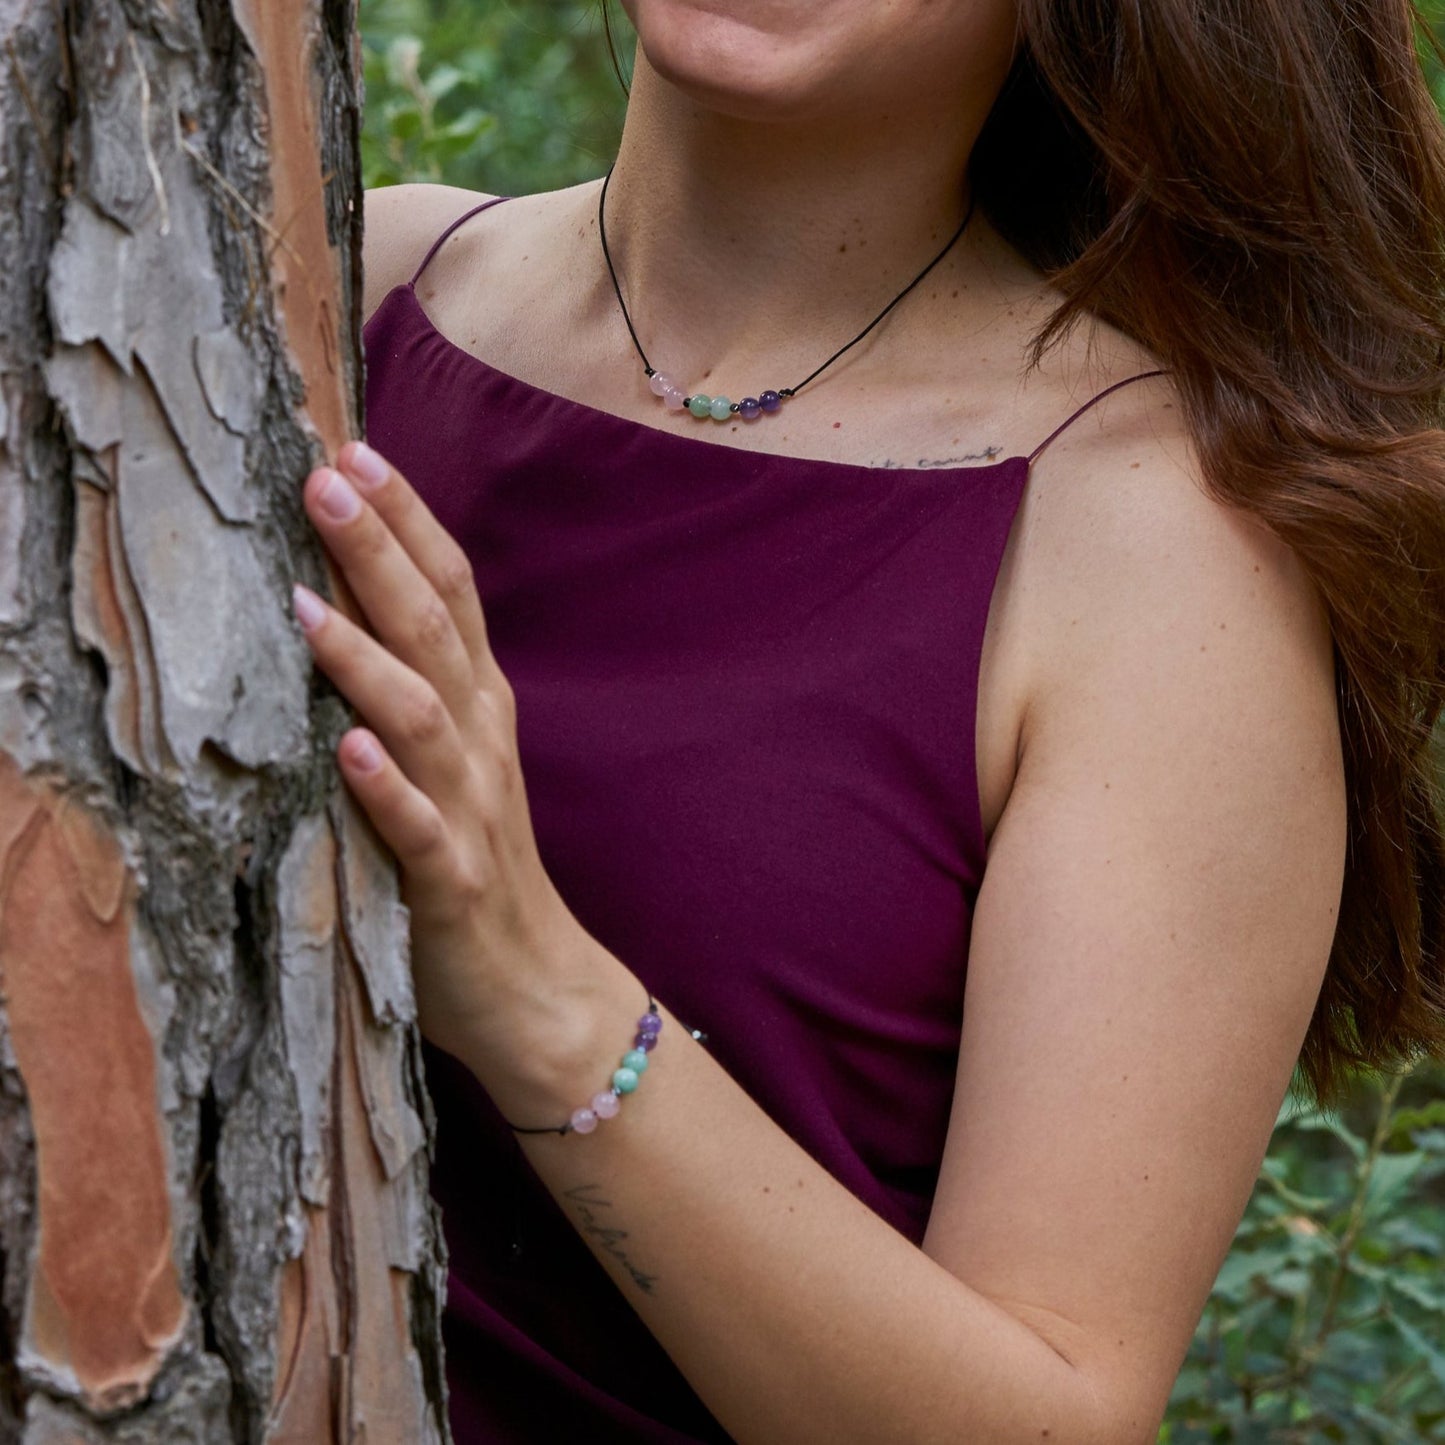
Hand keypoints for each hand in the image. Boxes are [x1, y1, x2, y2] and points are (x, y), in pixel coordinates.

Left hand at [292, 440, 603, 1096]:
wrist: (534, 983)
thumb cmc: (478, 859)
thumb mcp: (456, 758)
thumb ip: (416, 681)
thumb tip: (342, 592)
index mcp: (481, 706)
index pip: (452, 593)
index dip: (410, 521)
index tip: (354, 450)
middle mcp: (480, 742)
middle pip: (436, 632)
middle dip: (381, 553)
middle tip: (325, 480)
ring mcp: (468, 810)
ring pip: (422, 719)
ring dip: (366, 658)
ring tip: (306, 600)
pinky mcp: (447, 882)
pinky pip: (416, 830)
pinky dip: (384, 788)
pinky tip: (345, 751)